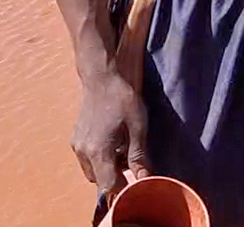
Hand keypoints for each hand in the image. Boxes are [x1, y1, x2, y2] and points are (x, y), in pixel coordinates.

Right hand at [73, 69, 147, 195]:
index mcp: (98, 151)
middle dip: (117, 177)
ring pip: (92, 171)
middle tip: (133, 160)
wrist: (102, 78)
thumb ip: (138, 155)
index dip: (123, 187)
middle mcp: (83, 152)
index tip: (137, 180)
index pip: (108, 185)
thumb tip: (145, 177)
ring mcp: (77, 146)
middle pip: (99, 180)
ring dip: (108, 168)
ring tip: (125, 149)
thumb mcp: (138, 127)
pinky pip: (87, 160)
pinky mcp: (76, 139)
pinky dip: (100, 159)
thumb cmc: (123, 100)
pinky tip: (114, 142)